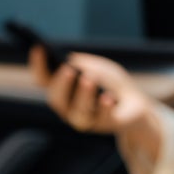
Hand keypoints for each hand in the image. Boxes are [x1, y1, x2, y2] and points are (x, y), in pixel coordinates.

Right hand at [29, 48, 156, 140]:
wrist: (135, 104)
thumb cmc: (112, 83)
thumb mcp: (100, 68)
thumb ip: (86, 64)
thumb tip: (71, 60)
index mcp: (64, 90)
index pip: (44, 80)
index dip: (38, 65)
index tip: (39, 47)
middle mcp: (69, 108)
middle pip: (57, 100)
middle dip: (61, 84)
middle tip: (68, 69)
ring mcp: (85, 119)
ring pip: (78, 113)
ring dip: (83, 95)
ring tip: (89, 79)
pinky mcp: (105, 125)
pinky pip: (102, 119)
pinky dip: (105, 107)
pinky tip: (108, 97)